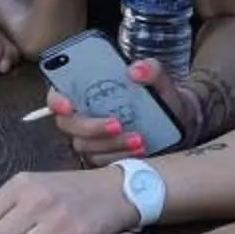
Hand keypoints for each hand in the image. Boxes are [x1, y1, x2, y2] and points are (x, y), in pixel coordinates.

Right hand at [48, 56, 192, 165]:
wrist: (177, 122)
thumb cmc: (160, 98)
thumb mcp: (159, 80)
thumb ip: (151, 69)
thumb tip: (137, 70)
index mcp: (85, 91)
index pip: (57, 95)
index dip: (57, 100)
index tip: (68, 105)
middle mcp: (82, 115)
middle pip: (68, 125)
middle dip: (91, 127)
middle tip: (117, 124)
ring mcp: (90, 139)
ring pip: (85, 146)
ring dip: (111, 144)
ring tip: (140, 139)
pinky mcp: (103, 157)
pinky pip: (102, 163)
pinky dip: (120, 157)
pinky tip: (139, 151)